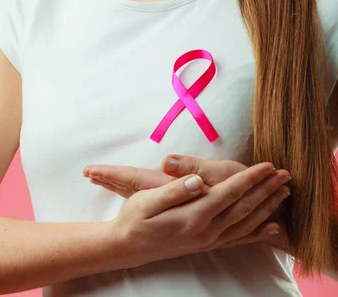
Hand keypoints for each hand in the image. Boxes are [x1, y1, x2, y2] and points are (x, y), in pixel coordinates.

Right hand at [99, 162, 290, 268]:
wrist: (127, 247)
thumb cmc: (134, 218)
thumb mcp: (147, 200)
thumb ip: (174, 190)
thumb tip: (198, 181)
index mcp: (193, 216)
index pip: (229, 194)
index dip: (250, 179)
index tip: (267, 165)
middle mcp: (205, 231)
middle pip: (243, 208)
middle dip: (266, 190)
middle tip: (285, 174)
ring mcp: (208, 240)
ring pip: (246, 223)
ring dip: (267, 207)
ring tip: (284, 192)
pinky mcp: (207, 244)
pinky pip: (239, 239)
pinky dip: (258, 232)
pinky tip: (272, 227)